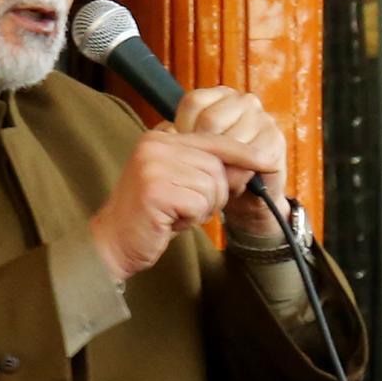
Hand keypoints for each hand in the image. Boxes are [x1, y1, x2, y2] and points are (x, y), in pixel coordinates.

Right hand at [90, 91, 289, 281]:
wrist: (114, 243)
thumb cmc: (152, 216)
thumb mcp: (184, 184)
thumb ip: (212, 169)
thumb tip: (254, 162)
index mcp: (160, 137)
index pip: (213, 139)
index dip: (242, 152)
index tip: (267, 161)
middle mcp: (154, 145)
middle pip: (217, 166)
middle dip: (214, 194)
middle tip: (187, 208)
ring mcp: (152, 166)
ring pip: (211, 185)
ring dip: (202, 208)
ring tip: (176, 213)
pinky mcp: (155, 190)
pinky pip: (199, 203)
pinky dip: (192, 218)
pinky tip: (170, 221)